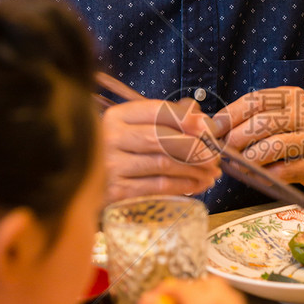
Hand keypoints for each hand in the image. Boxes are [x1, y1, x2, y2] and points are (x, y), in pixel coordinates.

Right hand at [102, 95, 220, 203]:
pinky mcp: (116, 192)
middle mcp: (110, 138)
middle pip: (162, 138)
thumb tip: (199, 115)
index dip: (186, 119)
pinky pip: (158, 186)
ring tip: (211, 173)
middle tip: (215, 156)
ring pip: (163, 164)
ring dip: (194, 170)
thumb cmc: (121, 153)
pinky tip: (198, 185)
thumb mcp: (136, 128)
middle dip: (195, 147)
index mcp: (116, 116)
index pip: (156, 111)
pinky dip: (183, 186)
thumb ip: (166, 117)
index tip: (208, 128)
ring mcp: (111, 166)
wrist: (88, 184)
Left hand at [212, 86, 303, 189]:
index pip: (256, 100)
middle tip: (222, 150)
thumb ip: (256, 118)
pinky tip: (256, 177)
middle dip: (236, 138)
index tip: (213, 129)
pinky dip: (264, 176)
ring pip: (273, 146)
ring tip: (237, 165)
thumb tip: (214, 128)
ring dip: (248, 158)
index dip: (230, 115)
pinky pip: (283, 171)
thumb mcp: (287, 115)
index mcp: (292, 98)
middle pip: (263, 122)